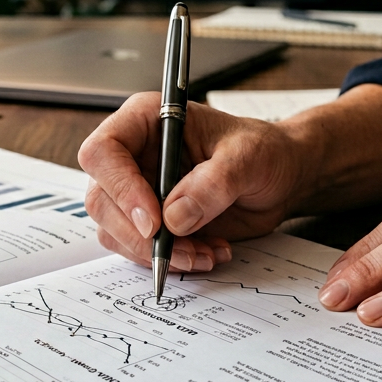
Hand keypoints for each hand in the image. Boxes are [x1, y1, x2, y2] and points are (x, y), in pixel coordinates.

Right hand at [78, 92, 307, 272]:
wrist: (279, 178)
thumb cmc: (263, 151)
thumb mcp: (248, 157)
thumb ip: (213, 183)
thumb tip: (174, 218)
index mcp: (147, 121)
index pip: (104, 151)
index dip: (121, 188)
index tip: (154, 222)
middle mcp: (133, 156)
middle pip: (101, 199)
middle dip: (139, 235)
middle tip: (183, 249)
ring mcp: (137, 191)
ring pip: (115, 231)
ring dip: (158, 253)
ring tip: (206, 252)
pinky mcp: (150, 222)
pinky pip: (139, 250)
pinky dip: (172, 260)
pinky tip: (208, 252)